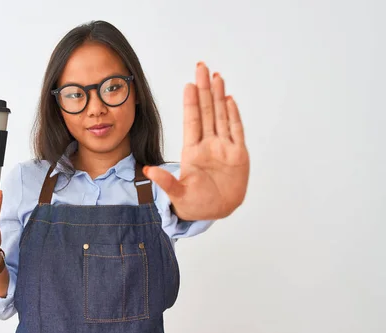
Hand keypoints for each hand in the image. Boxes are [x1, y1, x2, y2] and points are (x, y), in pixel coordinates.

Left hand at [143, 62, 249, 219]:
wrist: (215, 212)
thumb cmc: (194, 203)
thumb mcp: (177, 193)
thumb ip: (165, 181)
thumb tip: (148, 172)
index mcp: (192, 151)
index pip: (191, 121)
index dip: (191, 102)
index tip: (189, 84)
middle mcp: (208, 145)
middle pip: (207, 111)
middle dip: (205, 90)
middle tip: (202, 67)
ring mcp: (223, 148)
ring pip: (222, 116)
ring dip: (219, 97)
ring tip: (217, 77)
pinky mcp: (238, 155)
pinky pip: (236, 131)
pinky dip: (234, 115)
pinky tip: (230, 99)